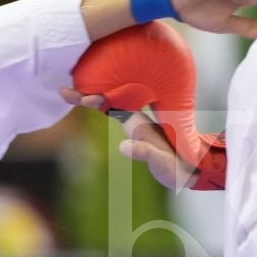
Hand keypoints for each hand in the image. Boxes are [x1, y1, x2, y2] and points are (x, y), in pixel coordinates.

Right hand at [57, 92, 200, 189]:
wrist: (192, 167)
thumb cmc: (178, 167)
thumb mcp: (162, 163)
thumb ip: (145, 153)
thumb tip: (124, 146)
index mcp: (139, 123)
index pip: (113, 105)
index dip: (94, 100)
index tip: (78, 96)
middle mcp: (136, 119)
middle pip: (108, 99)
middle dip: (86, 93)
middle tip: (64, 89)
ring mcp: (134, 123)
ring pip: (110, 103)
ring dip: (91, 97)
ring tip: (69, 91)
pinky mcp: (134, 130)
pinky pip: (113, 112)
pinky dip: (99, 106)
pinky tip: (89, 101)